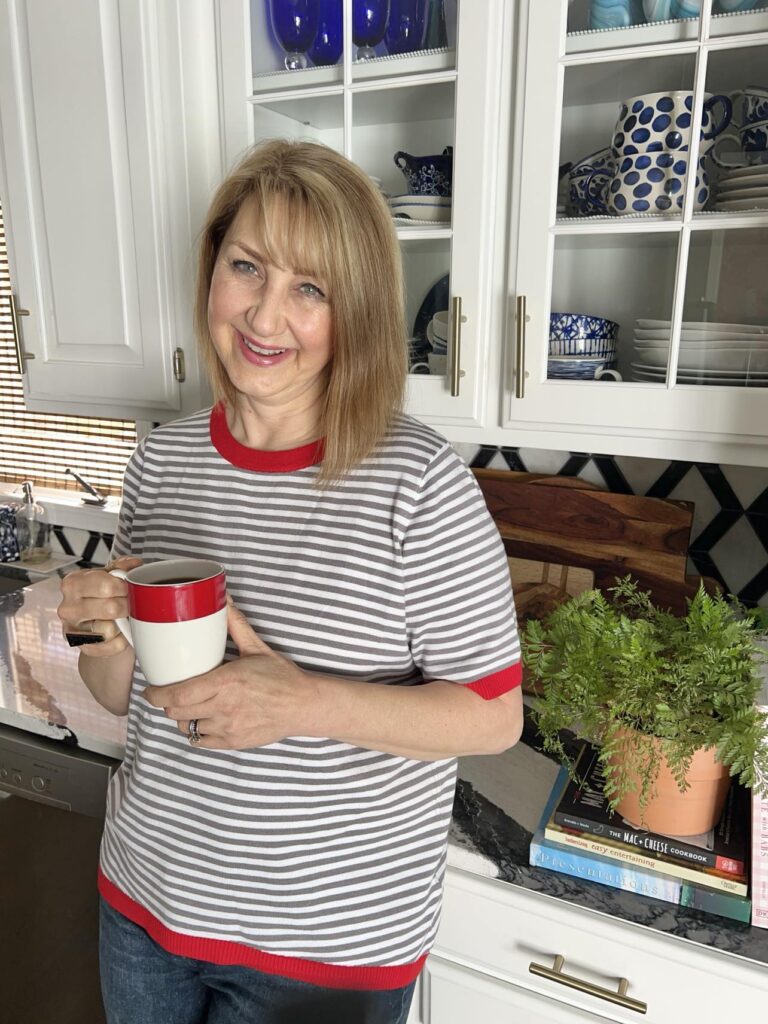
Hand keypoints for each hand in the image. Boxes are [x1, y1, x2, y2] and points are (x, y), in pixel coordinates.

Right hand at [57, 556, 142, 658]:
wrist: (94, 621)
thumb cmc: (101, 595)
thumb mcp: (109, 575)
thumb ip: (122, 566)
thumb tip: (134, 565)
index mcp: (72, 583)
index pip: (106, 586)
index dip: (125, 588)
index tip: (131, 589)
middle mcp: (67, 607)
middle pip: (110, 608)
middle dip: (127, 606)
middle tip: (131, 604)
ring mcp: (71, 630)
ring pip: (109, 629)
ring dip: (122, 624)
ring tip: (122, 618)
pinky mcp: (82, 648)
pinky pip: (111, 646)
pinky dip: (121, 640)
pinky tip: (119, 632)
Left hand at [144, 602, 316, 748]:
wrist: (303, 705)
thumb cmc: (281, 677)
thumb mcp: (257, 648)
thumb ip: (236, 624)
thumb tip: (224, 599)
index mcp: (225, 682)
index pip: (177, 695)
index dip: (156, 695)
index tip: (150, 690)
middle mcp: (223, 707)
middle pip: (176, 712)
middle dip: (167, 704)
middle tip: (169, 694)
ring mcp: (227, 728)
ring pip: (187, 727)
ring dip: (183, 717)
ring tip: (189, 706)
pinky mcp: (233, 742)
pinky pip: (201, 741)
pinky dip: (197, 732)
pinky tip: (203, 720)